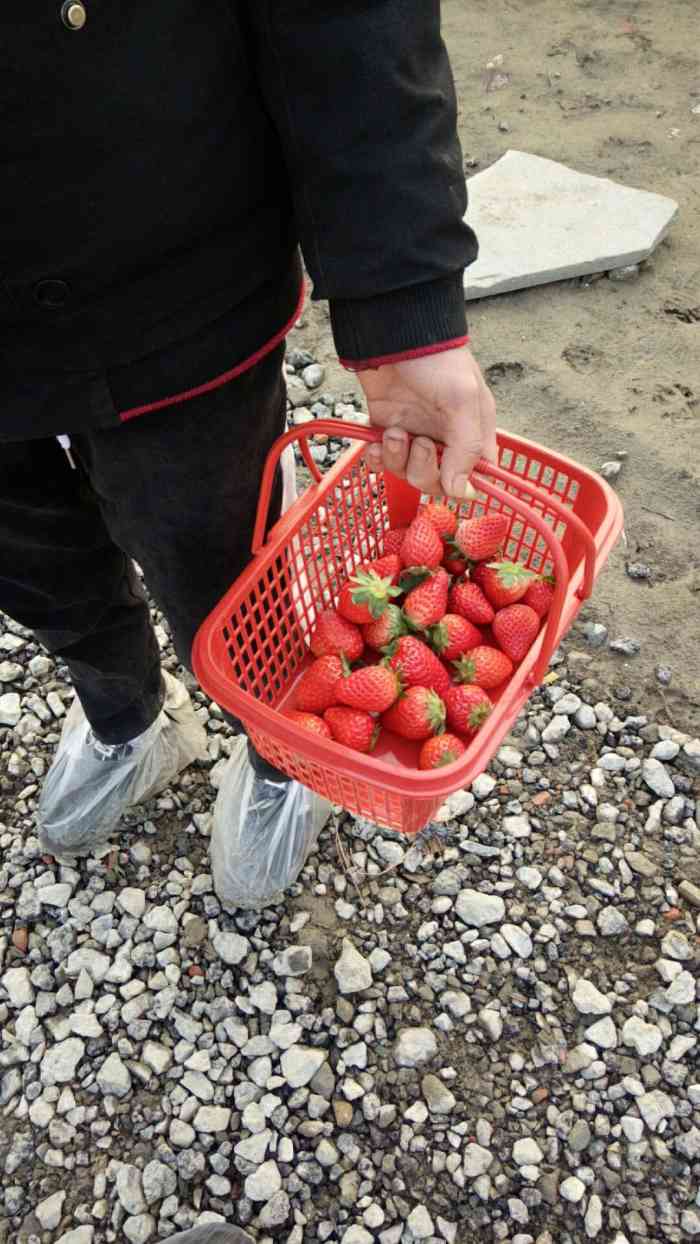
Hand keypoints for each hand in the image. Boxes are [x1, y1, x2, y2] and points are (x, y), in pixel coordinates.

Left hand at [358, 346, 497, 499]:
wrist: (392, 334)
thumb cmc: (435, 360)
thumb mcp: (462, 400)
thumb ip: (466, 447)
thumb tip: (458, 491)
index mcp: (472, 431)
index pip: (476, 475)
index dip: (463, 485)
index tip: (448, 479)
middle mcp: (444, 438)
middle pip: (437, 481)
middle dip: (423, 470)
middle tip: (417, 443)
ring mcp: (414, 435)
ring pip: (406, 473)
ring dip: (396, 459)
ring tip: (393, 431)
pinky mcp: (386, 430)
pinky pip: (382, 462)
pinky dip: (376, 458)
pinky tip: (374, 442)